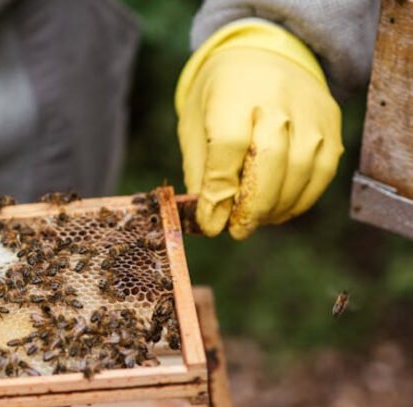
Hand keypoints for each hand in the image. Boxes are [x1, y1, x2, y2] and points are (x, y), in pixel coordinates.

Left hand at [176, 20, 343, 238]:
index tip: (211, 223)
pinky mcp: (331, 123)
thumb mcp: (195, 125)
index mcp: (233, 95)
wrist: (262, 56)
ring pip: (301, 170)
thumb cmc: (219, 99)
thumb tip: (209, 218)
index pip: (228, 146)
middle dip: (252, 206)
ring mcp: (310, 111)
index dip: (220, 191)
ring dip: (277, 207)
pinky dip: (301, 199)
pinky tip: (280, 210)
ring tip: (256, 221)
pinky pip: (323, 171)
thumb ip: (202, 170)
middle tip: (237, 230)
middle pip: (270, 161)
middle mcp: (277, 100)